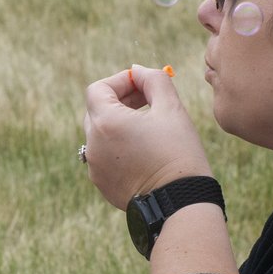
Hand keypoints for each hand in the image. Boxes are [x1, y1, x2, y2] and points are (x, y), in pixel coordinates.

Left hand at [82, 65, 212, 209]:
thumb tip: (137, 71)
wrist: (180, 202)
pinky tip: (143, 151)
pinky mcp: (102, 184)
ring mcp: (94, 167)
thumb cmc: (178, 152)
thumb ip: (153, 79)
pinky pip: (104, 157)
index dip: (120, 81)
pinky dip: (118, 148)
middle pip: (96, 110)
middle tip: (147, 101)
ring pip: (100, 135)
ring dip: (118, 124)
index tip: (142, 84)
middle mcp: (92, 144)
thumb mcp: (171, 108)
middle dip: (119, 101)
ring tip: (147, 127)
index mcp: (105, 122)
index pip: (98, 89)